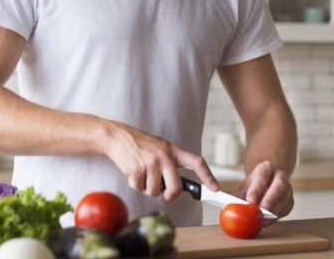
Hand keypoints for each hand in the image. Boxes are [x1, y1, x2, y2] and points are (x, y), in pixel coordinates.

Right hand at [103, 121, 218, 200]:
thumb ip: (171, 164)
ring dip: (147, 188)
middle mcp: (164, 156)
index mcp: (173, 150)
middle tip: (164, 193)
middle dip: (170, 196)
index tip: (215, 188)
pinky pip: (140, 188)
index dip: (208, 176)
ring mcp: (151, 163)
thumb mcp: (161, 148)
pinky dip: (135, 185)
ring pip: (155, 191)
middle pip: (176, 188)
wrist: (118, 137)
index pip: (196, 162)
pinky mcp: (137, 169)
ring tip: (143, 174)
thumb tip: (179, 187)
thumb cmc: (141, 145)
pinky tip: (133, 172)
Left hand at [235, 161, 293, 223]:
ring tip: (263, 221)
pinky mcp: (291, 199)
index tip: (250, 201)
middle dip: (270, 199)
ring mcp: (288, 187)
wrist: (267, 185)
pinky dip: (278, 216)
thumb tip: (227, 208)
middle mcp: (279, 175)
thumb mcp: (244, 188)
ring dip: (274, 211)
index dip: (256, 189)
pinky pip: (287, 208)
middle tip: (261, 212)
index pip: (262, 176)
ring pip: (285, 198)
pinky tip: (269, 221)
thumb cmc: (253, 187)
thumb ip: (236, 197)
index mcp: (266, 168)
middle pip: (279, 185)